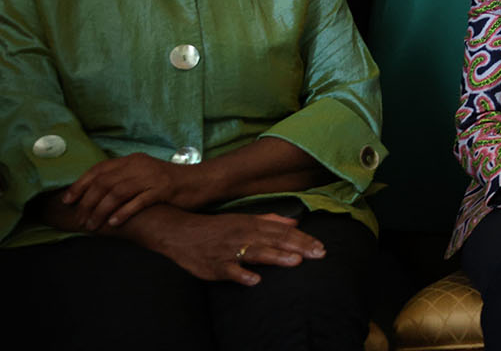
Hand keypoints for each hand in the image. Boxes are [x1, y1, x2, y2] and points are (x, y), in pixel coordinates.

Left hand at [60, 154, 202, 230]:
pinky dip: (123, 212)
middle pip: (105, 182)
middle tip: (80, 220)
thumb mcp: (143, 175)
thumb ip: (122, 180)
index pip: (99, 169)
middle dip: (87, 203)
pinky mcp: (164, 190)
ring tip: (93, 226)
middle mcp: (140, 165)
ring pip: (117, 193)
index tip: (67, 200)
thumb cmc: (169, 183)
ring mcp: (152, 177)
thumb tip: (93, 195)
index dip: (80, 184)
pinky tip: (114, 223)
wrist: (201, 181)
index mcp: (132, 160)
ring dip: (101, 211)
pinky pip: (138, 201)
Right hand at [145, 210, 324, 286]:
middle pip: (274, 240)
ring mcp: (229, 251)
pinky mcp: (214, 266)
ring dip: (276, 257)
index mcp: (251, 224)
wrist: (179, 232)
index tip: (321, 246)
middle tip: (319, 253)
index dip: (303, 238)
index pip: (282, 231)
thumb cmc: (215, 227)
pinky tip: (254, 280)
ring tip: (295, 261)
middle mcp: (243, 235)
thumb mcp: (243, 219)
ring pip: (256, 253)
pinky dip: (241, 275)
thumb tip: (294, 223)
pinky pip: (229, 271)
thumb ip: (269, 221)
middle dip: (298, 247)